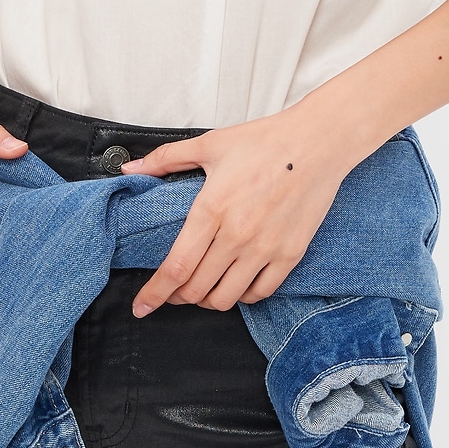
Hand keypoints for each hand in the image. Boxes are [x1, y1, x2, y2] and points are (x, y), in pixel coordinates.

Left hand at [122, 0, 448, 316]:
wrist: (318, 143)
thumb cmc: (265, 141)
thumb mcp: (210, 144)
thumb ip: (166, 159)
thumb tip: (130, 170)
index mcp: (211, 210)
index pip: (175, 268)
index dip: (154, 294)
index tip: (141, 307)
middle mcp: (237, 236)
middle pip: (196, 289)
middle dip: (178, 297)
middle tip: (173, 290)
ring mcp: (265, 249)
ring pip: (226, 298)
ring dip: (208, 299)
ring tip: (204, 288)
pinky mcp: (290, 254)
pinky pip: (261, 292)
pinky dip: (243, 296)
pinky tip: (237, 283)